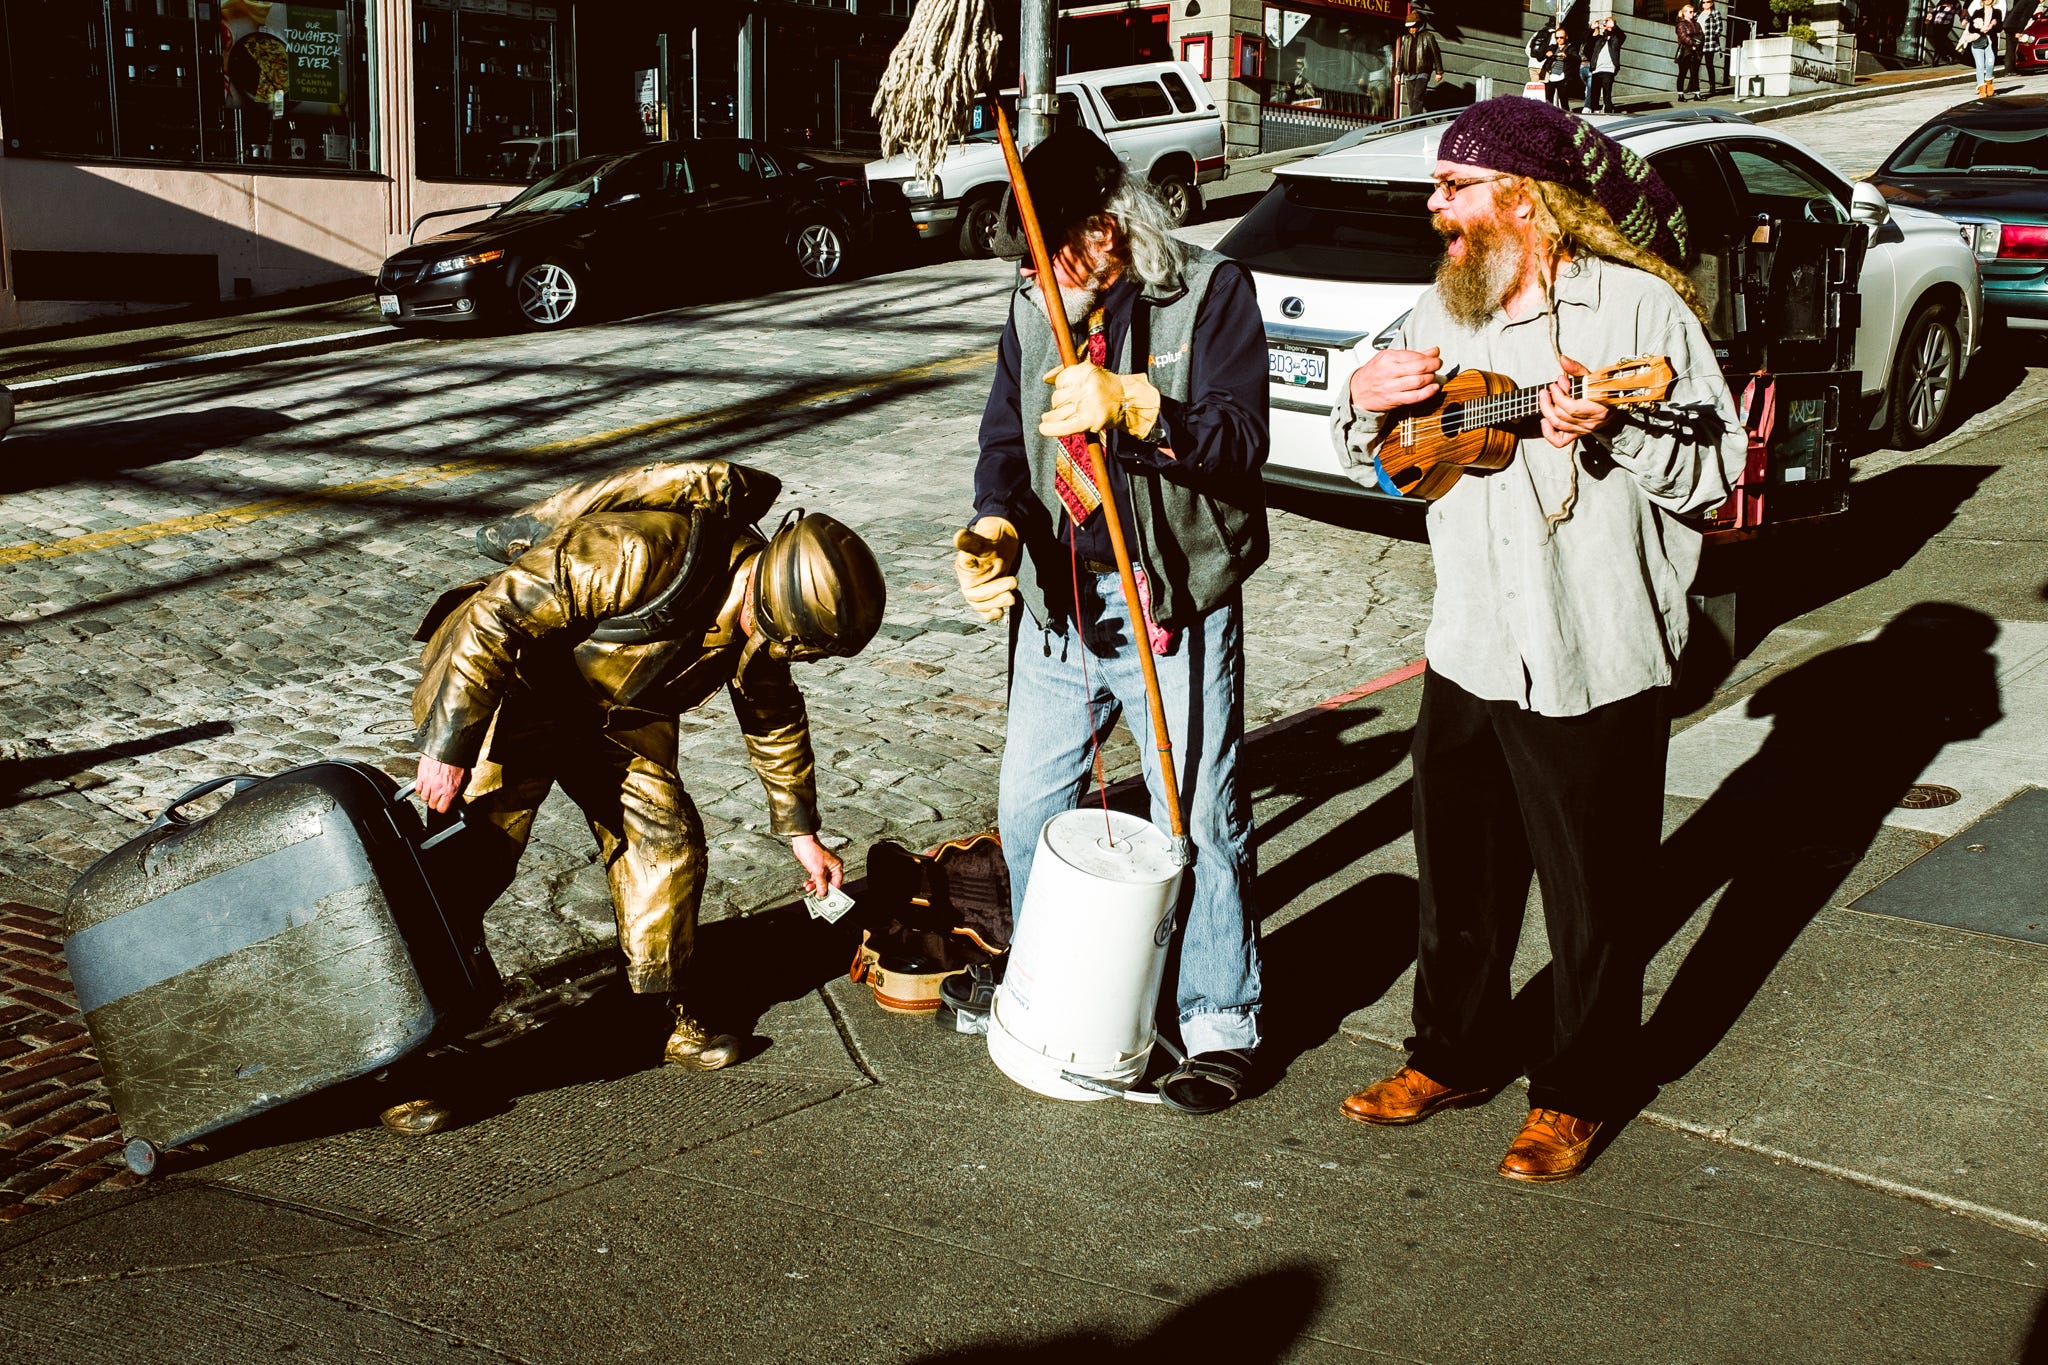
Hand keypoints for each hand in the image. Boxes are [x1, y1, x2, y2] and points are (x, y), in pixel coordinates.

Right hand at [415, 754, 468, 813]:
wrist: (450, 748)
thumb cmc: (459, 761)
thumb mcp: (465, 779)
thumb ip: (459, 790)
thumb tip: (456, 797)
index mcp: (450, 791)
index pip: (442, 809)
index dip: (443, 808)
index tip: (444, 806)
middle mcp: (438, 788)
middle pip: (432, 804)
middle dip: (435, 802)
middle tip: (438, 798)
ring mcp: (428, 782)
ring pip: (424, 797)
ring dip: (428, 795)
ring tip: (432, 790)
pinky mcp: (421, 775)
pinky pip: (418, 788)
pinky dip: (421, 788)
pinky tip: (426, 785)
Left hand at [791, 833, 843, 897]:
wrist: (803, 843)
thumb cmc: (813, 852)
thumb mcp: (818, 871)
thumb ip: (821, 884)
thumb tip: (823, 893)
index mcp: (837, 867)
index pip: (837, 883)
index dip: (831, 891)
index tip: (825, 898)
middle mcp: (832, 867)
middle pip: (829, 883)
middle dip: (821, 888)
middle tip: (815, 895)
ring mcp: (824, 868)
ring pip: (821, 881)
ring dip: (814, 886)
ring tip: (808, 888)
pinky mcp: (816, 867)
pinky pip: (816, 878)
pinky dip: (811, 882)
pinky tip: (806, 884)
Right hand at [952, 515, 1019, 621]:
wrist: (1001, 541)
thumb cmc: (992, 539)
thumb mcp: (984, 541)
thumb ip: (972, 542)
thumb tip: (958, 536)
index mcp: (963, 568)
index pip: (968, 581)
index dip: (984, 585)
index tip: (1003, 573)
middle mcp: (967, 581)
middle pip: (975, 596)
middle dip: (995, 593)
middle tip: (1013, 581)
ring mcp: (976, 589)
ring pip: (980, 605)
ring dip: (996, 603)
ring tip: (1012, 597)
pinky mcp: (986, 595)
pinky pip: (984, 610)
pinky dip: (990, 614)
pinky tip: (1000, 612)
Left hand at [1038, 365, 1162, 439]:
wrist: (1126, 401)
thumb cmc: (1105, 386)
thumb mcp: (1087, 371)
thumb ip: (1064, 372)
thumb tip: (1046, 379)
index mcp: (1084, 372)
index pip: (1060, 381)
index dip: (1061, 386)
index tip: (1068, 390)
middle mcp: (1084, 388)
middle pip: (1057, 397)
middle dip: (1059, 402)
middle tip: (1070, 405)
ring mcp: (1085, 406)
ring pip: (1058, 412)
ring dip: (1053, 416)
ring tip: (1051, 417)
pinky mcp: (1087, 422)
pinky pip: (1063, 427)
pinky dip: (1051, 429)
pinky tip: (1043, 428)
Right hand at [1349, 346, 1440, 412]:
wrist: (1357, 391)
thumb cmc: (1374, 373)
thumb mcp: (1389, 358)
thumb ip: (1412, 355)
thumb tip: (1434, 351)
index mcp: (1388, 358)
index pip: (1414, 355)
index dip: (1429, 356)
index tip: (1435, 357)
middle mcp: (1389, 372)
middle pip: (1419, 367)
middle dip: (1433, 365)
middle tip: (1438, 364)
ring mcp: (1391, 387)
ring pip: (1418, 381)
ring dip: (1431, 378)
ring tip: (1433, 376)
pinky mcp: (1393, 399)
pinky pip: (1414, 396)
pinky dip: (1427, 392)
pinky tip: (1433, 388)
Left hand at [1538, 355, 1620, 447]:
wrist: (1613, 404)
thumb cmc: (1603, 390)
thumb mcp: (1592, 377)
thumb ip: (1576, 369)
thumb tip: (1562, 359)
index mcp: (1598, 409)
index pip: (1572, 408)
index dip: (1559, 396)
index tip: (1555, 384)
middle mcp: (1591, 423)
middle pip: (1562, 416)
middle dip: (1550, 401)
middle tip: (1547, 389)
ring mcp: (1583, 430)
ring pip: (1558, 425)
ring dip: (1546, 410)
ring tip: (1543, 398)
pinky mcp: (1576, 435)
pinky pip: (1559, 441)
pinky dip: (1548, 433)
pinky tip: (1544, 420)